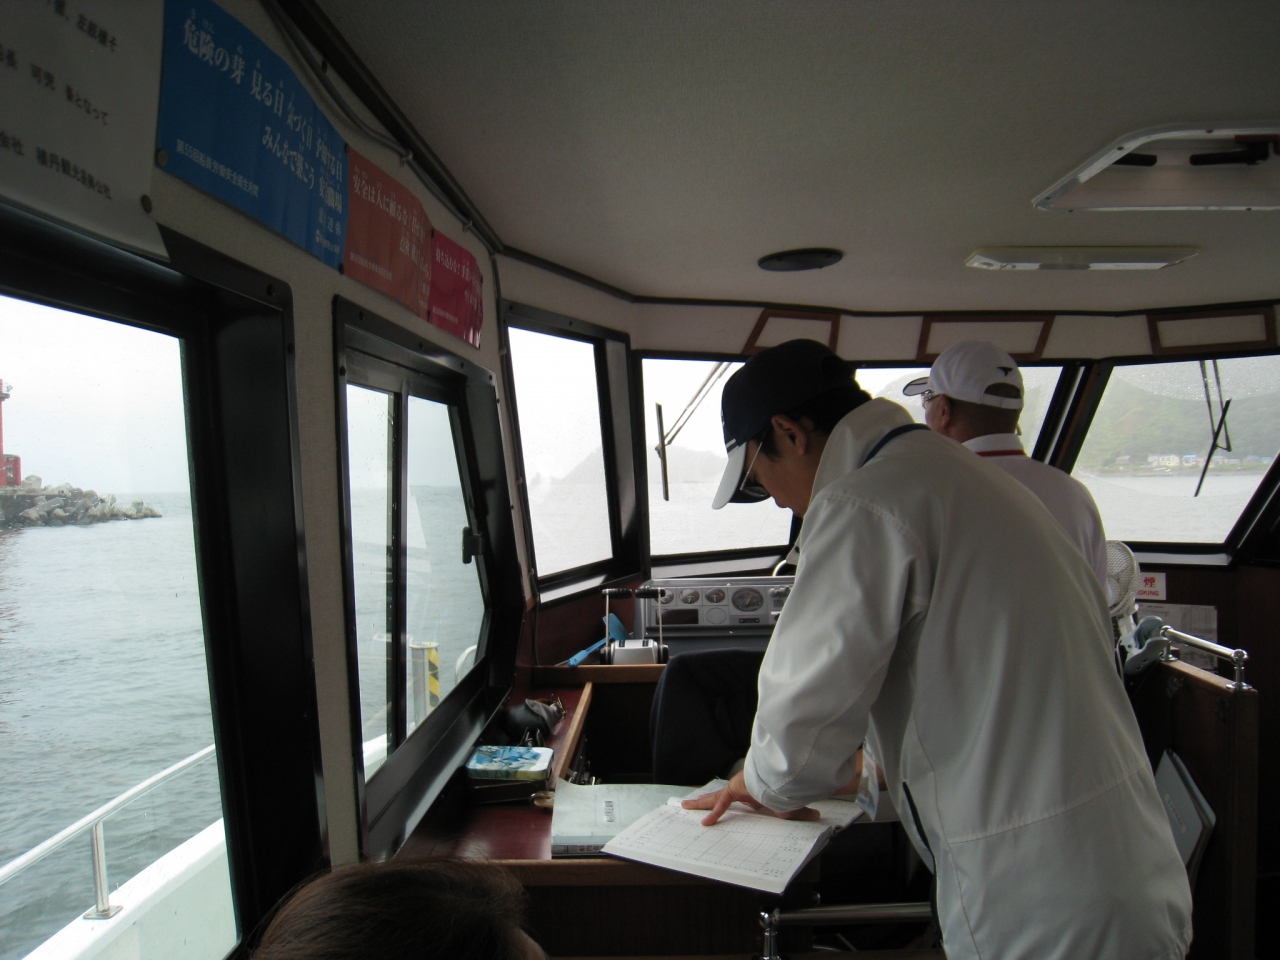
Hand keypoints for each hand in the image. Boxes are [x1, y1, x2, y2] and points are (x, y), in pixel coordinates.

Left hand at [680, 770, 820, 825]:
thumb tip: (818, 815)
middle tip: (695, 804)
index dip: (730, 803)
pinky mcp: (735, 788)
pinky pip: (722, 803)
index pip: (738, 798)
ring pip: (714, 798)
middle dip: (708, 801)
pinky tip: (705, 823)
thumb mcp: (793, 805)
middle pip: (720, 797)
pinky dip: (715, 813)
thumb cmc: (787, 786)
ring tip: (685, 806)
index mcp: (753, 791)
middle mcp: (742, 788)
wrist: (782, 772)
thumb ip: (802, 811)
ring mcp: (736, 787)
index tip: (725, 806)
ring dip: (701, 803)